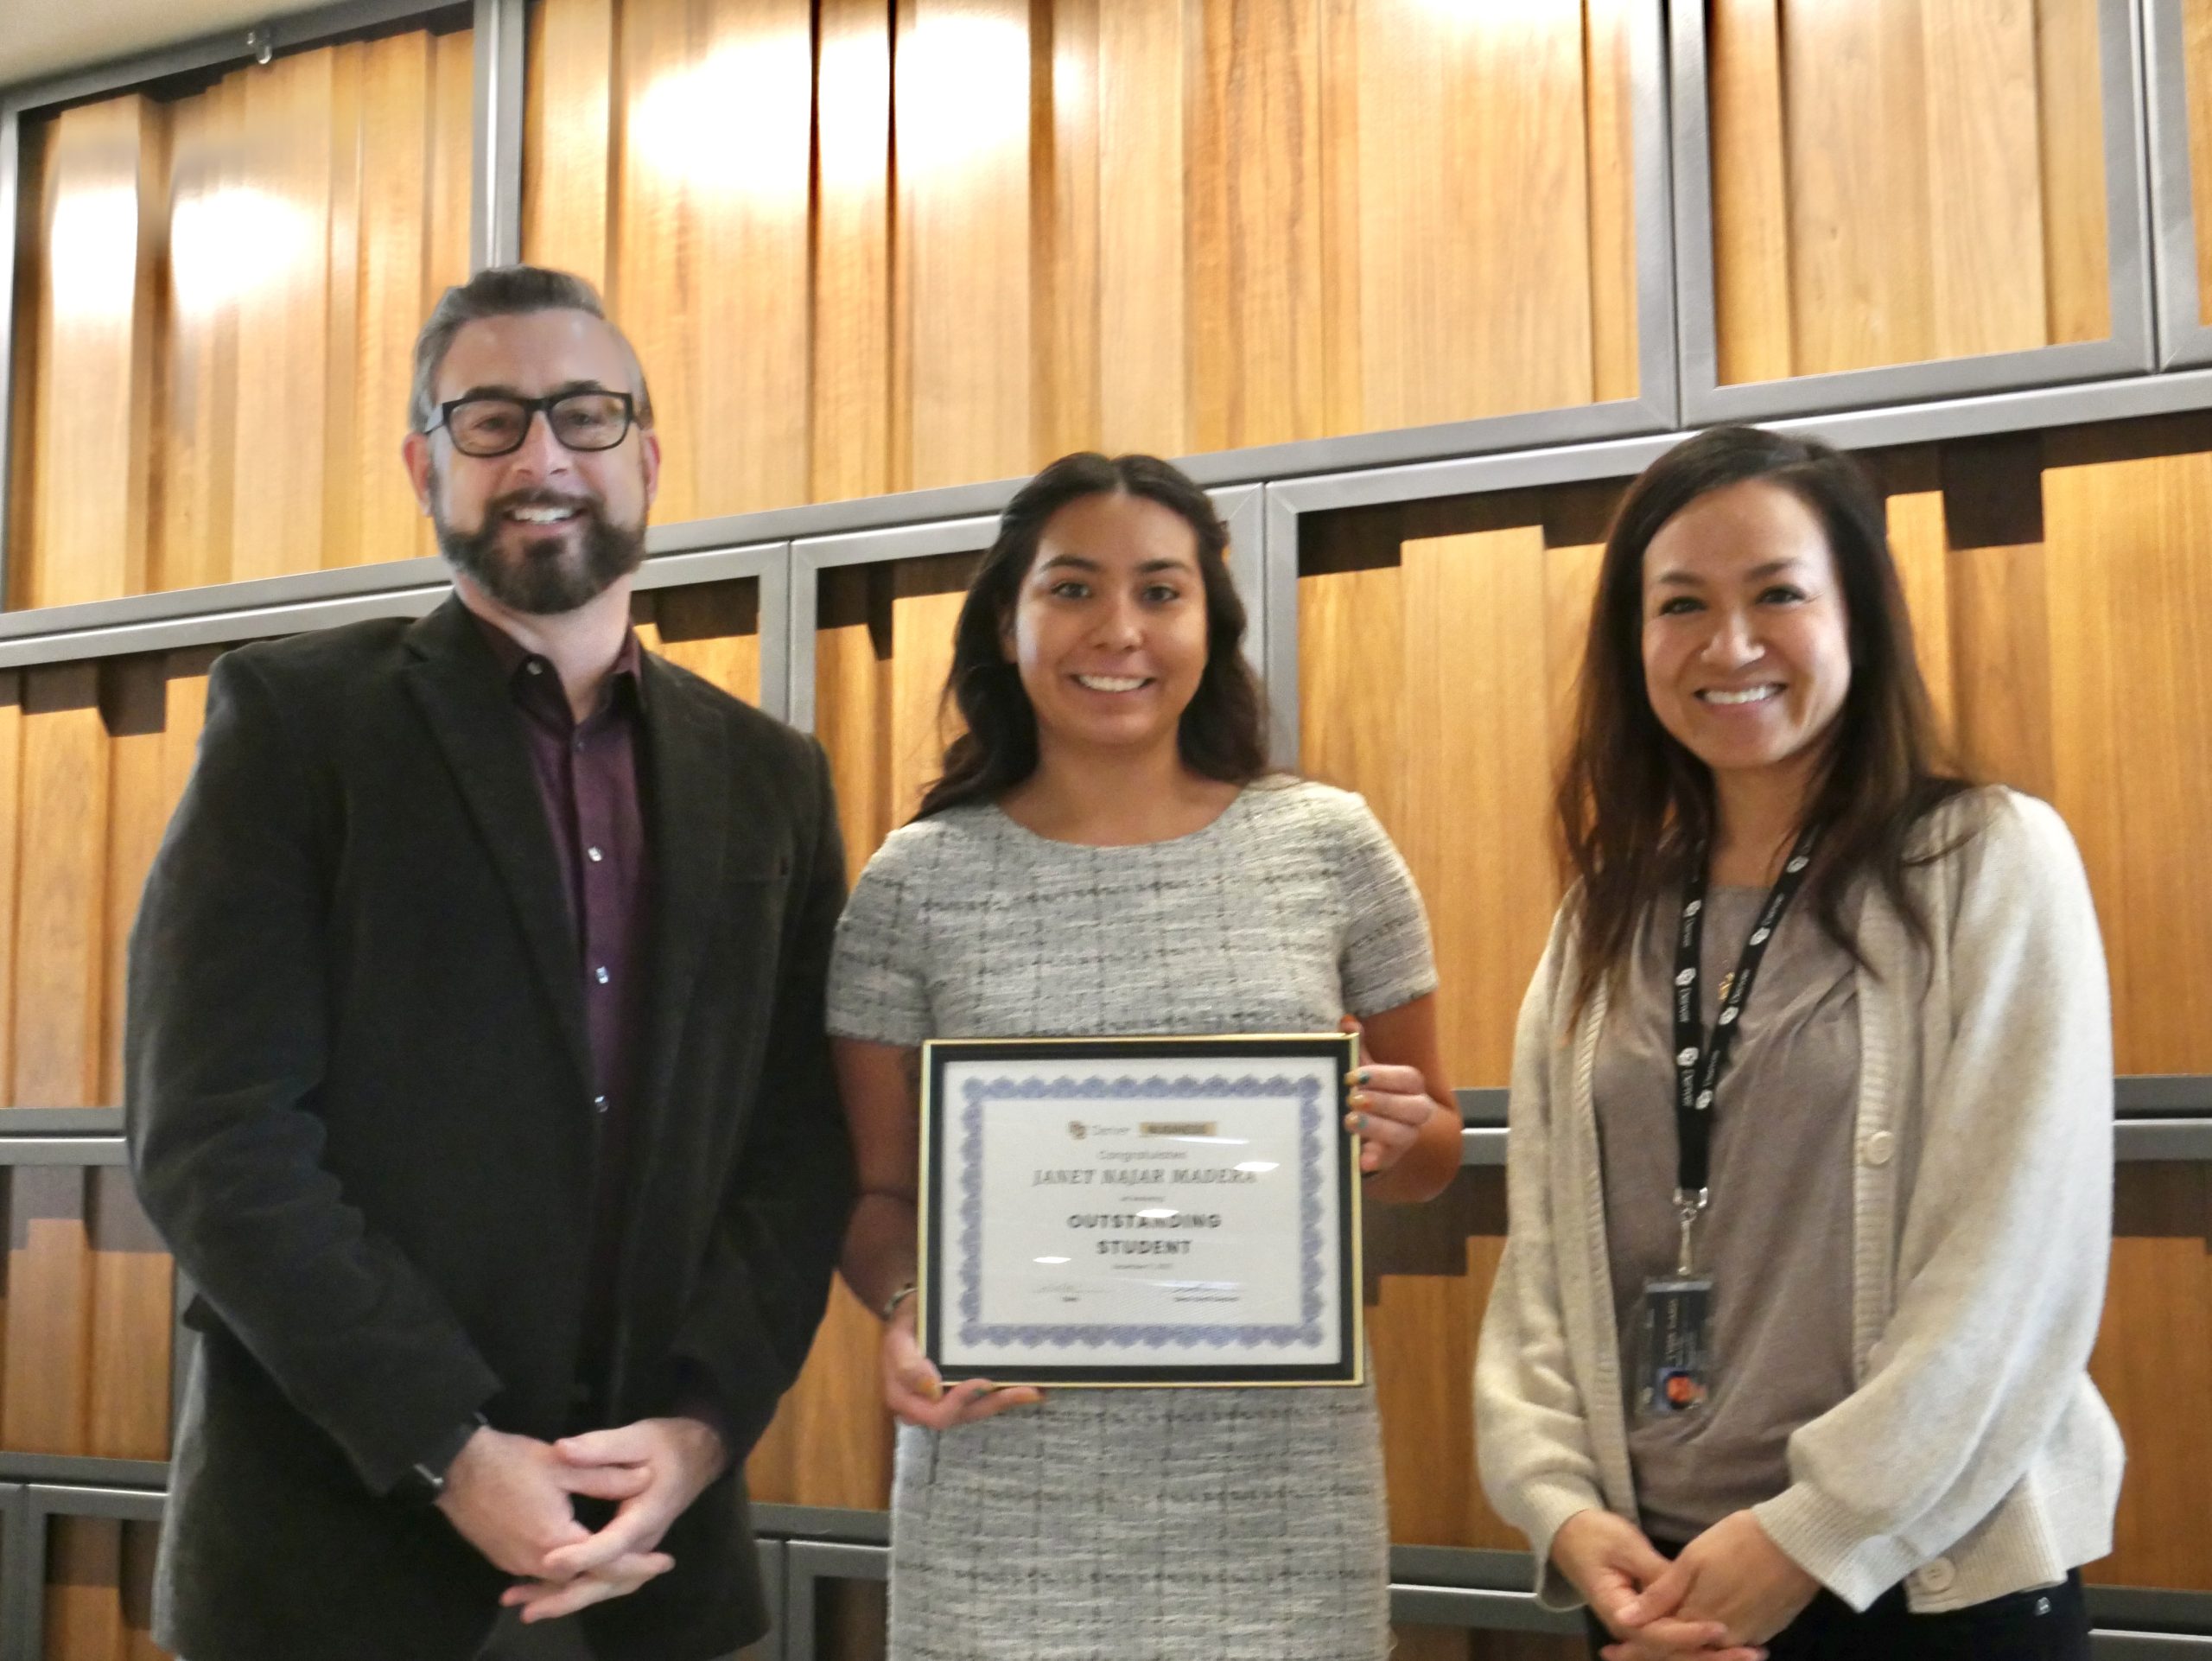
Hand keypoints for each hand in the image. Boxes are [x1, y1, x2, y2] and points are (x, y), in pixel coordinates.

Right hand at [434, 1426, 651, 1579]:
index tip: (666, 1560)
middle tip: (653, 1566)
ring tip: (626, 1566)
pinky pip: (543, 1575)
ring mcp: (516, 1564)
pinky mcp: (505, 1560)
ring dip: (593, 1575)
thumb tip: (647, 1479)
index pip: (606, 1563)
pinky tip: (580, 1566)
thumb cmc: (510, 1462)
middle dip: (620, 1575)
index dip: (638, 1563)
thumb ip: (607, 1476)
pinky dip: (566, 1574)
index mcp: (555, 1541)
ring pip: (564, 1580)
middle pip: (586, 1579)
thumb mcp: (564, 1463)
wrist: (456, 1469)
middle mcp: (536, 1563)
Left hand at [499, 1416, 729, 1621]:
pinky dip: (578, 1589)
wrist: (697, 1455)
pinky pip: (606, 1579)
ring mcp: (638, 1550)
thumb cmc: (667, 1444)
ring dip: (568, 1599)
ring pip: (606, 1585)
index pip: (614, 1542)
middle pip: (609, 1579)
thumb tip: (561, 1450)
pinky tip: (547, 1594)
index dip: (583, 1554)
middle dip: (568, 1596)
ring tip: (529, 1608)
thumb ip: (600, 1447)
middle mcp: (644, 1541)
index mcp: (647, 1514)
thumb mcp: (636, 1437)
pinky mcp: (630, 1551)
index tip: (550, 1559)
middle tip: (529, 1608)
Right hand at [880, 1291, 1041, 1428]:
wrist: (911, 1314)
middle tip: (1029, 1390)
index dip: (961, 1402)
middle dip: (997, 1403)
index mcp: (906, 1399)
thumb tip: (932, 1389)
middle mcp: (927, 1406)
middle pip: (965, 1415)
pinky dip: (1005, 1392)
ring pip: (978, 1409)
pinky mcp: (961, 1391)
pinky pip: (983, 1398)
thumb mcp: (898, 1337)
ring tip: (1035, 1390)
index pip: (937, 1414)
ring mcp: (946, 1400)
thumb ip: (906, 1364)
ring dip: (1006, 1400)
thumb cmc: (905, 1324)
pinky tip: (1031, 1386)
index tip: (984, 1382)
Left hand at [1341, 1015, 1435, 1174]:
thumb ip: (1357, 1046)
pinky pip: (1388, 1161)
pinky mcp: (1390, 1159)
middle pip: (1414, 1108)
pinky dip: (1376, 1159)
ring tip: (1349, 1120)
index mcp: (1412, 1087)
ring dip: (1377, 1127)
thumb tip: (1347, 1021)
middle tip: (1353, 1099)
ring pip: (1403, 1135)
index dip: (1384, 1077)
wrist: (1372, 1130)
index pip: (1409, 1079)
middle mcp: (1416, 1112)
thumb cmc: (1370, 1092)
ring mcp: (1405, 1138)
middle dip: (1384, 1103)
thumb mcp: (1364, 1069)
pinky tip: (1361, 1159)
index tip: (1354, 1076)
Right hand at [1552, 1510, 1758, 1659]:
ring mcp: (1639, 1627)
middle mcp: (1629, 1628)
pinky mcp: (1649, 1620)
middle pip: (1672, 1653)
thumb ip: (1654, 1574)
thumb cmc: (1595, 1535)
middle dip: (1711, 1656)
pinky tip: (1732, 1649)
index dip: (1689, 1634)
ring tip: (1752, 1652)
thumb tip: (1684, 1594)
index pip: (1658, 1635)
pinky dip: (1703, 1646)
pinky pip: (1676, 1640)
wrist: (1571, 1535)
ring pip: (1677, 1652)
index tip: (1721, 1627)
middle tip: (1753, 1652)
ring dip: (1713, 1656)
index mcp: (1618, 1612)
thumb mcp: (1625, 1547)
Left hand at [1617, 1511, 1815, 1650]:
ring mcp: (1749, 1635)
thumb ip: (1660, 1596)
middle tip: (1620, 1653)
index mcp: (1699, 1618)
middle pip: (1684, 1652)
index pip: (1661, 1643)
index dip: (1634, 1649)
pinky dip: (1711, 1643)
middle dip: (1655, 1654)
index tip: (1609, 1652)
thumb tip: (1624, 1622)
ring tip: (1659, 1638)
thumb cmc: (1740, 1542)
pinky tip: (1701, 1632)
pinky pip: (1732, 1642)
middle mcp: (1724, 1637)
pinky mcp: (1766, 1628)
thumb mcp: (1693, 1561)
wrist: (1799, 1542)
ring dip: (1685, 1648)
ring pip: (1709, 1649)